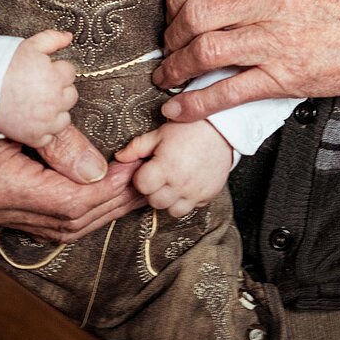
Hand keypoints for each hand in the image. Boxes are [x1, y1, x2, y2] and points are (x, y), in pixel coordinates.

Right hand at [0, 29, 78, 147]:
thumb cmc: (2, 67)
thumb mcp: (29, 46)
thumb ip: (52, 39)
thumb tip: (68, 37)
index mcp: (56, 77)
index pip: (70, 73)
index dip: (57, 71)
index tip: (44, 73)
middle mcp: (54, 100)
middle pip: (70, 96)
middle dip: (59, 90)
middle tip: (40, 88)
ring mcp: (45, 121)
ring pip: (64, 118)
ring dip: (55, 112)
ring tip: (36, 104)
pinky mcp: (34, 136)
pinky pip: (49, 137)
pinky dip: (43, 131)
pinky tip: (31, 119)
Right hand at [0, 123, 144, 240]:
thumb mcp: (22, 113)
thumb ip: (60, 143)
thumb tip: (99, 172)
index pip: (69, 202)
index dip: (110, 189)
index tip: (138, 170)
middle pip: (69, 222)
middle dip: (113, 203)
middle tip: (146, 181)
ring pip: (61, 228)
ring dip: (101, 210)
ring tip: (134, 189)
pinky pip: (48, 220)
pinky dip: (81, 209)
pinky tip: (105, 194)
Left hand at [115, 120, 232, 217]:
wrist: (221, 130)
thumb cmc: (188, 129)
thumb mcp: (159, 134)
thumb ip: (136, 147)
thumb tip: (119, 158)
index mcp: (166, 167)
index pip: (142, 186)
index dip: (142, 178)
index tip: (148, 168)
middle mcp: (180, 183)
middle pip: (155, 201)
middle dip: (154, 190)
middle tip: (160, 175)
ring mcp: (195, 192)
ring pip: (172, 211)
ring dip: (169, 199)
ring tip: (172, 182)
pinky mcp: (208, 196)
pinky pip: (191, 208)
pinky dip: (186, 200)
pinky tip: (186, 184)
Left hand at [153, 0, 339, 120]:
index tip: (172, 9)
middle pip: (197, 14)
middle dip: (172, 34)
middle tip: (167, 45)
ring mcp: (277, 39)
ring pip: (205, 52)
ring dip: (176, 68)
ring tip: (167, 76)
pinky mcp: (285, 76)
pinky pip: (228, 91)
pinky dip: (196, 104)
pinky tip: (178, 109)